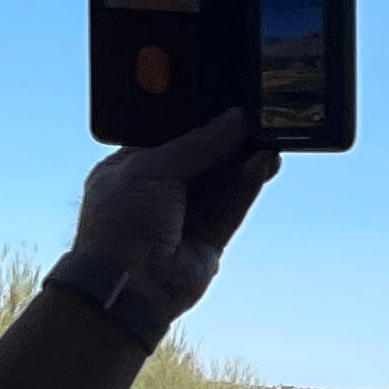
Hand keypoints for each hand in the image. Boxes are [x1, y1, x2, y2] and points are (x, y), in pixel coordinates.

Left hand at [72, 108, 280, 325]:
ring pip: (223, 182)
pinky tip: (263, 163)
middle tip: (256, 118)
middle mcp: (160, 191)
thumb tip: (234, 120)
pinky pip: (233, 206)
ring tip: (269, 139)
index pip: (171, 136)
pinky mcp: (211, 239)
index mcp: (133, 168)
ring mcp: (186, 216)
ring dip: (244, 161)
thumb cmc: (120, 223)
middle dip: (228, 140)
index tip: (226, 103)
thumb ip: (197, 144)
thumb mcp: (150, 168)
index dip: (198, 120)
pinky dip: (248, 185)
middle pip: (203, 158)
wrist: (129, 285)